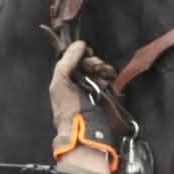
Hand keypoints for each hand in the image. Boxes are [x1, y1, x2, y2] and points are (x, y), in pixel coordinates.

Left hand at [48, 41, 117, 173]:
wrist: (85, 129)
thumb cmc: (68, 109)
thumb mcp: (60, 81)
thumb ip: (67, 60)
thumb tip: (80, 44)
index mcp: (67, 78)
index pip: (77, 58)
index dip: (81, 53)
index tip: (85, 53)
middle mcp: (82, 81)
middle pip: (92, 61)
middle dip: (93, 62)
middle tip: (93, 68)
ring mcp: (96, 87)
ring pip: (103, 68)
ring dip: (102, 69)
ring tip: (99, 77)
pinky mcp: (109, 93)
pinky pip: (112, 77)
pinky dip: (109, 77)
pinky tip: (105, 82)